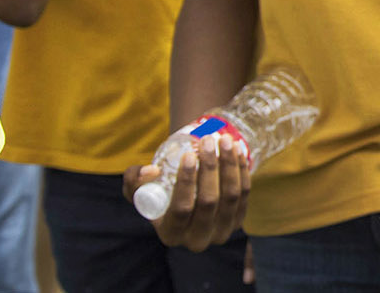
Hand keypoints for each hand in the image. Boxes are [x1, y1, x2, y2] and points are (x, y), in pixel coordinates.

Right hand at [122, 133, 249, 250]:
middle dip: (210, 167)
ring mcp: (221, 232)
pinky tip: (237, 150)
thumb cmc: (158, 193)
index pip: (182, 209)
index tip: (188, 154)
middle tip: (207, 141)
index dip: (186, 181)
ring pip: (231, 196)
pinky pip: (245, 193)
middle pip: (209, 201)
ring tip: (224, 139)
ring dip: (230, 164)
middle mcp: (198, 240)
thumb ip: (134, 180)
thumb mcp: (139, 189)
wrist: (184, 198)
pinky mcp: (238, 220)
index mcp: (171, 235)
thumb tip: (152, 171)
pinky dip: (241, 169)